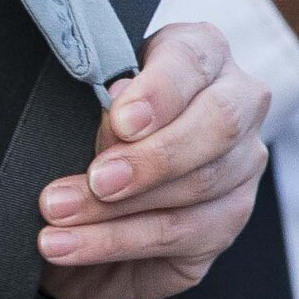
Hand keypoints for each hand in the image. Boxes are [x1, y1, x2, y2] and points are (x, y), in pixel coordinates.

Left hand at [35, 21, 269, 298]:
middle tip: (98, 178)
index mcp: (201, 53)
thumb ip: (107, 109)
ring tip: (58, 213)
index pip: (193, 61)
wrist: (90, 194)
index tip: (121, 121)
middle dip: (152, 157)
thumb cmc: (94, 128)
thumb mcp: (90, 105)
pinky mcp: (225, 222)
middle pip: (217, 126)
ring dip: (116, 209)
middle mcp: (236, 103)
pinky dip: (115, 241)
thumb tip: (115, 115)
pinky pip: (177, 235)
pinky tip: (69, 244)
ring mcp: (240, 166)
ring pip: (196, 187)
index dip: (159, 92)